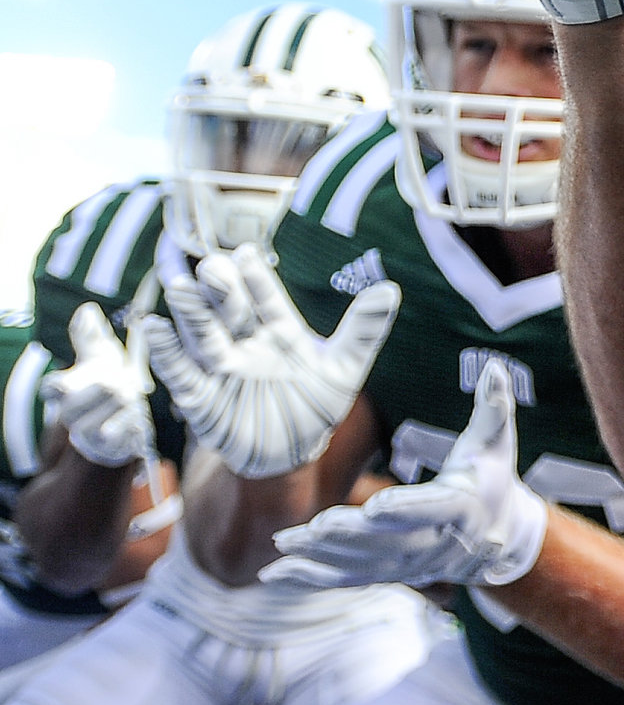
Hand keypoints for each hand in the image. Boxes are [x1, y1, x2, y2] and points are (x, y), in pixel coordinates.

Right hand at [40, 302, 153, 468]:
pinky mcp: (109, 447)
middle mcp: (73, 414)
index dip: (54, 387)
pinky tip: (138, 418)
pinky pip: (118, 439)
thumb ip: (91, 336)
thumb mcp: (102, 356)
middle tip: (116, 384)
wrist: (127, 416)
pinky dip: (131, 425)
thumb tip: (87, 310)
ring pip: (95, 426)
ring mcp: (89, 434)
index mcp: (67, 390)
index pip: (50, 389)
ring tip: (131, 397)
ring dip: (120, 408)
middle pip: (72, 408)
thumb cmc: (110, 381)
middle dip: (98, 393)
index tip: (62, 384)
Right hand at [138, 244, 397, 478]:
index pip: (266, 299)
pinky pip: (181, 372)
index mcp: (280, 331)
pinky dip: (167, 352)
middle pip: (231, 311)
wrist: (291, 452)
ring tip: (180, 285)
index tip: (246, 252)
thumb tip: (390, 289)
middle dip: (222, 289)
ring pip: (204, 335)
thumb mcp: (345, 368)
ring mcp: (221, 369)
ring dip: (191, 313)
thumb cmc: (316, 404)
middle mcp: (246, 343)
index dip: (256, 277)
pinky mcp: (201, 398)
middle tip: (213, 265)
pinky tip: (154, 327)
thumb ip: (364, 330)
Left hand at [262, 360, 546, 589]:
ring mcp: (411, 565)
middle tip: (314, 526)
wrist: (496, 533)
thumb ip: (493, 406)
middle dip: (350, 537)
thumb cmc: (491, 476)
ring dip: (322, 557)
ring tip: (284, 543)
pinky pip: (347, 579)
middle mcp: (436, 543)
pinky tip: (274, 573)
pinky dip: (310, 578)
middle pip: (390, 543)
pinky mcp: (390, 573)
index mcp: (463, 507)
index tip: (375, 505)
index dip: (405, 508)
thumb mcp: (497, 441)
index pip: (434, 509)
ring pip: (363, 565)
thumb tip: (494, 367)